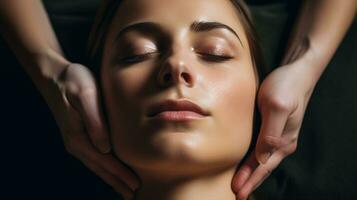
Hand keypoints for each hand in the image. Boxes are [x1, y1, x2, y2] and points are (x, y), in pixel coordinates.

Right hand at [42, 62, 139, 199]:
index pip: (104, 161)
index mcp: (79, 136)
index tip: (134, 185)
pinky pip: (93, 157)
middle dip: (117, 182)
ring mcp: (76, 141)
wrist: (54, 76)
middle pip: (100, 168)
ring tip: (124, 188)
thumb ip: (95, 122)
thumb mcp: (86, 95)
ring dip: (111, 178)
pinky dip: (104, 167)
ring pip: (97, 165)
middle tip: (132, 195)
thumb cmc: (74, 82)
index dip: (120, 174)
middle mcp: (76, 143)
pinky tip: (110, 171)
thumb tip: (106, 148)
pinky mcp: (78, 136)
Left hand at [231, 57, 317, 198]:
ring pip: (263, 160)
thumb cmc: (285, 86)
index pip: (263, 165)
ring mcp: (280, 136)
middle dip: (250, 182)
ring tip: (241, 184)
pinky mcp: (275, 128)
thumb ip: (270, 133)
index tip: (238, 191)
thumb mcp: (276, 106)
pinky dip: (255, 161)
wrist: (296, 72)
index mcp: (283, 140)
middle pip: (263, 167)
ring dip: (252, 174)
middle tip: (237, 195)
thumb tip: (263, 157)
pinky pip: (263, 150)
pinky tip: (249, 163)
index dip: (250, 179)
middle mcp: (283, 142)